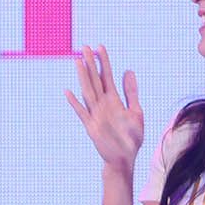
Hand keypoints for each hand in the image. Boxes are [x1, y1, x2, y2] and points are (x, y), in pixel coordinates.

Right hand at [63, 44, 144, 175]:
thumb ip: (131, 92)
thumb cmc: (131, 138)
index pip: (107, 76)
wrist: (124, 159)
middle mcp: (103, 104)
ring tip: (78, 61)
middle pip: (95, 80)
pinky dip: (75, 103)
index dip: (104, 62)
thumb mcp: (136, 112)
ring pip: (88, 91)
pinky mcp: (92, 127)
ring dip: (83, 76)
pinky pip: (82, 113)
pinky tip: (68, 92)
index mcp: (114, 100)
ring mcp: (96, 114)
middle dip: (91, 63)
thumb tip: (128, 71)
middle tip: (85, 46)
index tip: (100, 47)